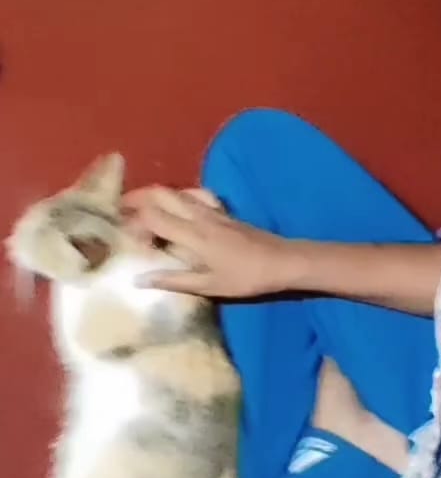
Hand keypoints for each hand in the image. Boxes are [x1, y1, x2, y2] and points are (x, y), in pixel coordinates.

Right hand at [120, 185, 292, 296]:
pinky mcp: (222, 211)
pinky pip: (195, 194)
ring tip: (140, 209)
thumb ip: (173, 280)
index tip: (122, 236)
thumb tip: (138, 279)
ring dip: (155, 196)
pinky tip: (177, 207)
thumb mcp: (209, 285)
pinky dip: (179, 196)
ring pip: (176, 191)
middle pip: (160, 194)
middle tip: (119, 211)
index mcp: (193, 234)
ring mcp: (212, 210)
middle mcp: (199, 215)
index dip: (132, 221)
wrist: (282, 261)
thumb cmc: (246, 278)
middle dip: (136, 198)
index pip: (152, 216)